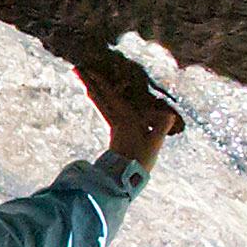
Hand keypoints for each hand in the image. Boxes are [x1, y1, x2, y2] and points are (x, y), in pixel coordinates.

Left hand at [77, 45, 183, 170]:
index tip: (90, 70)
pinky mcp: (115, 131)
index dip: (101, 83)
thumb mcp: (154, 144)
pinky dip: (100, 101)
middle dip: (90, 82)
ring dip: (92, 89)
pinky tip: (96, 96)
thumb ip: (161, 128)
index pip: (111, 97)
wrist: (126, 177)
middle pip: (101, 97)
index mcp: (125, 119)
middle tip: (77, 69)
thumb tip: (169, 114)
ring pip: (101, 102)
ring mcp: (114, 124)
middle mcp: (116, 119)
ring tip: (83, 78)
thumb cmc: (141, 160)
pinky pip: (105, 110)